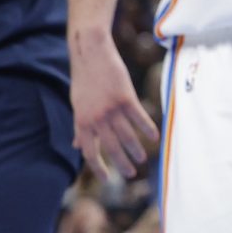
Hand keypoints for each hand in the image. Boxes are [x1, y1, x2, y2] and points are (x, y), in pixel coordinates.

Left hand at [70, 41, 158, 179]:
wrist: (91, 54)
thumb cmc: (84, 79)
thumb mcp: (77, 105)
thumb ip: (79, 126)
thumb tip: (76, 145)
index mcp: (82, 122)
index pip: (90, 153)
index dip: (98, 168)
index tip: (108, 179)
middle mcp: (96, 119)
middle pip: (111, 148)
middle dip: (122, 163)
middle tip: (131, 173)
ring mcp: (111, 109)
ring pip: (127, 136)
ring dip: (136, 149)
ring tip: (143, 158)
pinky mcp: (125, 98)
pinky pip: (139, 118)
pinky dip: (147, 128)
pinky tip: (155, 136)